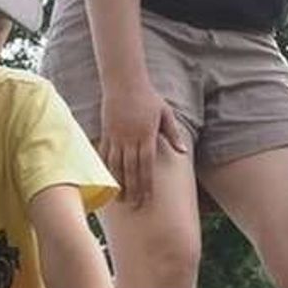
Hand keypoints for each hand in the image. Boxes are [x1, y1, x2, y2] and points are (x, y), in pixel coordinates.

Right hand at [99, 82, 186, 207]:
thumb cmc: (148, 97)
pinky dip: (105, 168)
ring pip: (116, 165)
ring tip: (120, 198)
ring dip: (119, 182)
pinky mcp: (106, 132)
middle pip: (131, 169)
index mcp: (146, 135)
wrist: (124, 81)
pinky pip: (104, 154)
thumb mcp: (165, 113)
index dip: (146, 183)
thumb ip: (173, 134)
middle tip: (134, 205)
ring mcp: (116, 136)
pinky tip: (107, 180)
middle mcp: (130, 138)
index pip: (146, 165)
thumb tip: (183, 152)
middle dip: (133, 189)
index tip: (147, 198)